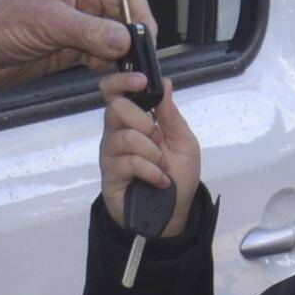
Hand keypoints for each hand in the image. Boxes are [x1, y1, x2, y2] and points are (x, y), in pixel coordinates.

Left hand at [0, 0, 143, 88]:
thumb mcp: (51, 22)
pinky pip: (100, 59)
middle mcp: (84, 3)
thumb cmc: (5, 21)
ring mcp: (79, 29)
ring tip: (124, 76)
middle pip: (124, 21)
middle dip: (133, 42)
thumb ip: (90, 31)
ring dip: (120, 59)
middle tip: (138, 65)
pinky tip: (104, 77)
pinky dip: (106, 69)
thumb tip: (125, 40)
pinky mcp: (71, 51)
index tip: (147, 41)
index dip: (141, 17)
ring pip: (114, 43)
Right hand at [100, 54, 203, 226]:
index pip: (114, 92)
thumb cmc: (179, 175)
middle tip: (157, 139)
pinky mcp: (110, 176)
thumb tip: (164, 84)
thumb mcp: (184, 142)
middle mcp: (117, 133)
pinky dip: (151, 171)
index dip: (121, 81)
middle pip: (115, 108)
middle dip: (144, 122)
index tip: (140, 81)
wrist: (174, 213)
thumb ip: (172, 115)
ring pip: (124, 137)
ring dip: (151, 152)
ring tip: (162, 166)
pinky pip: (128, 163)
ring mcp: (111, 155)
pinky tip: (159, 180)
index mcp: (134, 120)